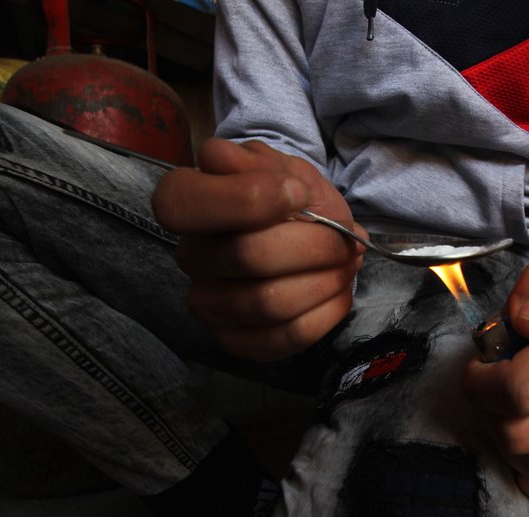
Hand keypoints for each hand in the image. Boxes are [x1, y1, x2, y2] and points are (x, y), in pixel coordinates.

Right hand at [152, 138, 364, 360]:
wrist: (306, 234)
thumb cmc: (290, 197)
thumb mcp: (283, 166)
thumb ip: (262, 164)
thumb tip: (249, 171)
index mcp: (185, 203)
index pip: (182, 204)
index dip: (249, 198)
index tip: (300, 194)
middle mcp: (189, 256)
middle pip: (248, 256)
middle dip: (315, 245)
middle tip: (346, 238)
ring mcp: (207, 303)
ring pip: (270, 302)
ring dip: (325, 281)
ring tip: (346, 263)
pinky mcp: (234, 339)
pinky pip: (284, 336)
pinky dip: (325, 314)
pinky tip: (339, 293)